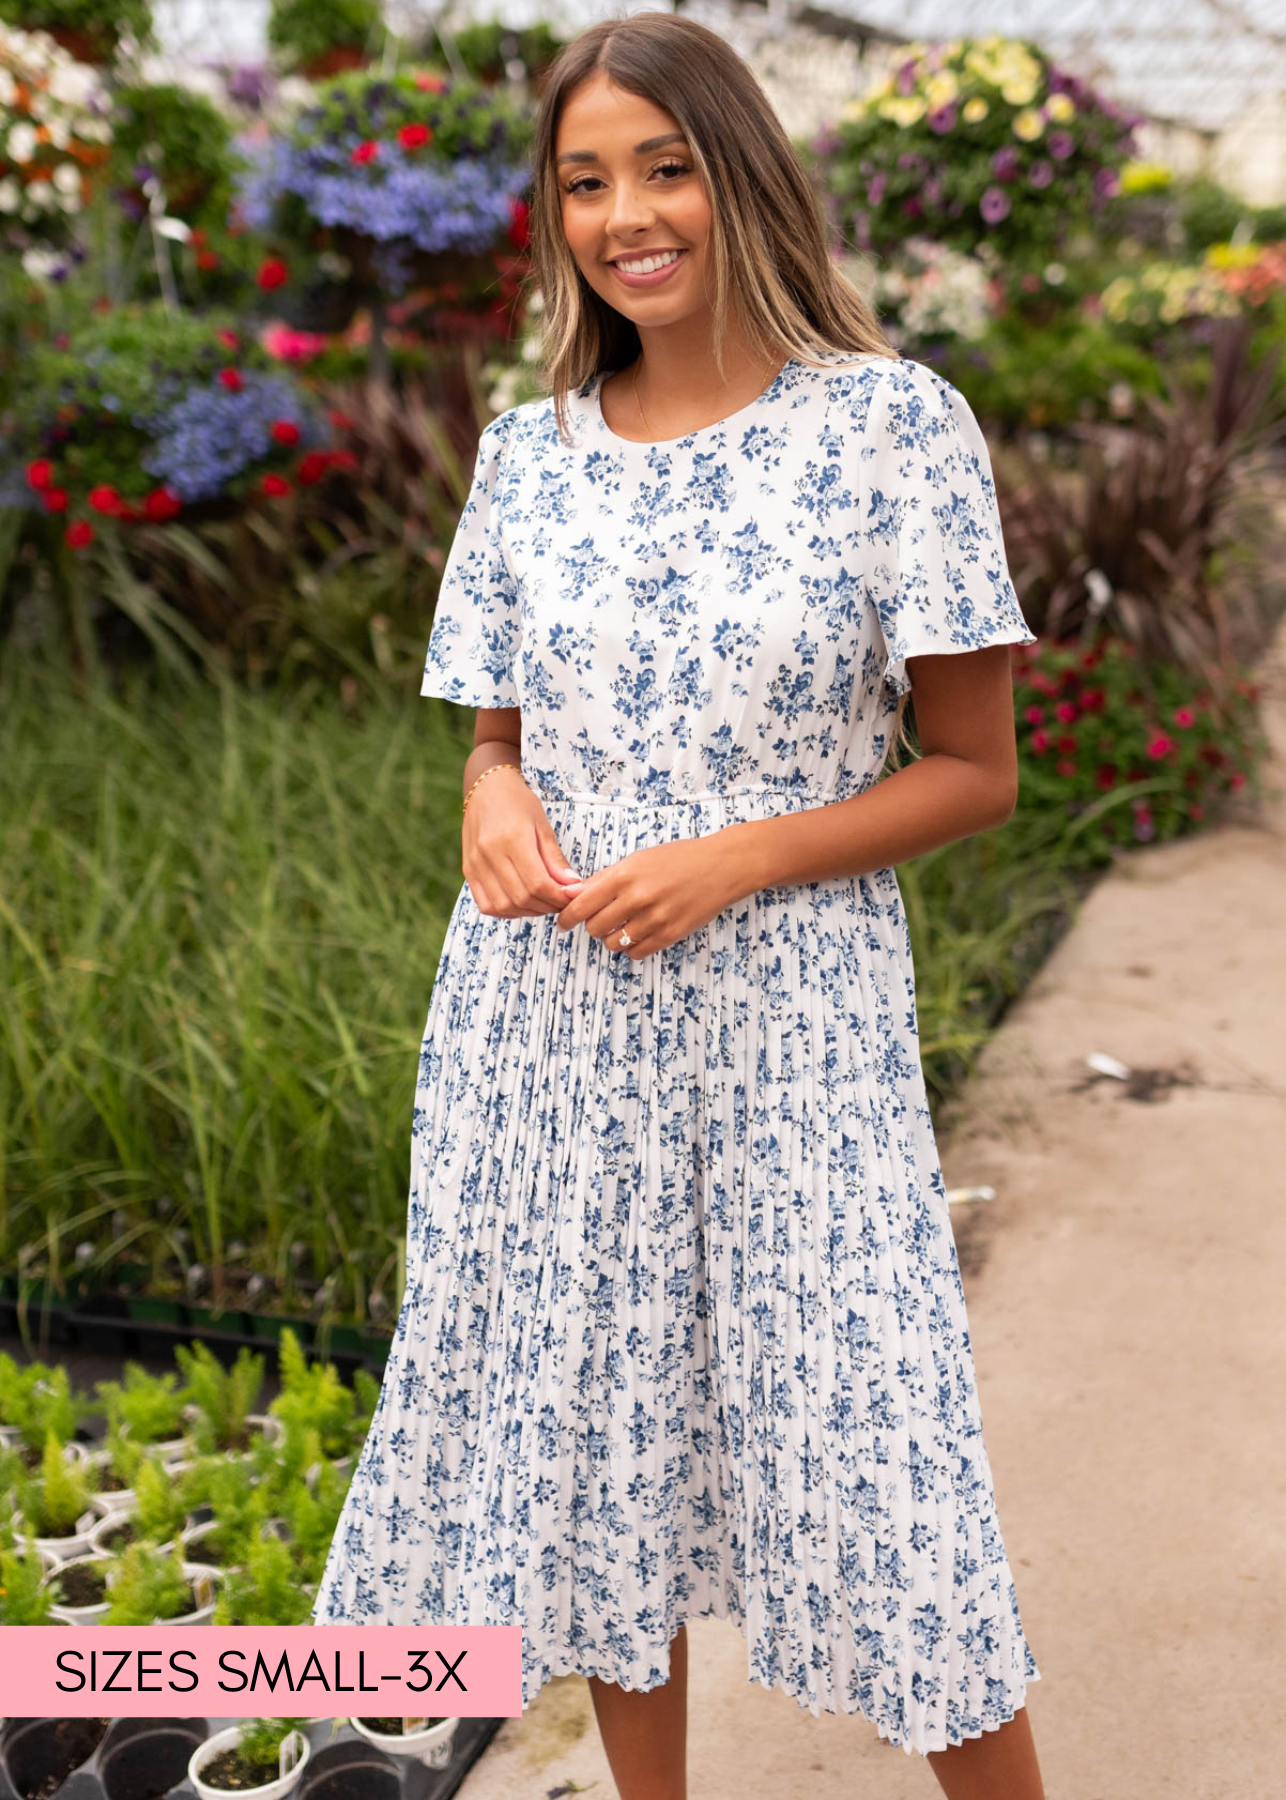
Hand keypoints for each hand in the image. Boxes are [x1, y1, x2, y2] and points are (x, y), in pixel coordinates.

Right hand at [463, 770, 584, 918]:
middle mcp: (490, 853)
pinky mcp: (468, 871)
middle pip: (521, 898)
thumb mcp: (542, 826)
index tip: (571, 897)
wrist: (486, 788)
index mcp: (512, 839)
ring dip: (528, 912)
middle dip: (546, 906)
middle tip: (560, 901)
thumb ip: (555, 859)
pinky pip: (486, 905)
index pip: (538, 883)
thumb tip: (573, 887)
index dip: (557, 897)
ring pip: (503, 906)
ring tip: (542, 902)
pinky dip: (507, 910)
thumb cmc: (518, 803)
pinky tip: (521, 902)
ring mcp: (475, 864)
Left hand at [553, 835, 746, 959]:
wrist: (721, 867)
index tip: (563, 923)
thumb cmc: (678, 859)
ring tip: (623, 924)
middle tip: (601, 919)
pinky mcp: (670, 935)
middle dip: (592, 925)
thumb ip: (605, 879)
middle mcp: (637, 898)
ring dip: (612, 937)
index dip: (566, 917)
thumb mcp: (637, 859)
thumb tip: (574, 895)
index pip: (580, 905)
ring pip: (612, 943)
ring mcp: (654, 919)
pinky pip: (635, 952)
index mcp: (624, 876)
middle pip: (594, 927)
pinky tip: (639, 933)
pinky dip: (631, 946)